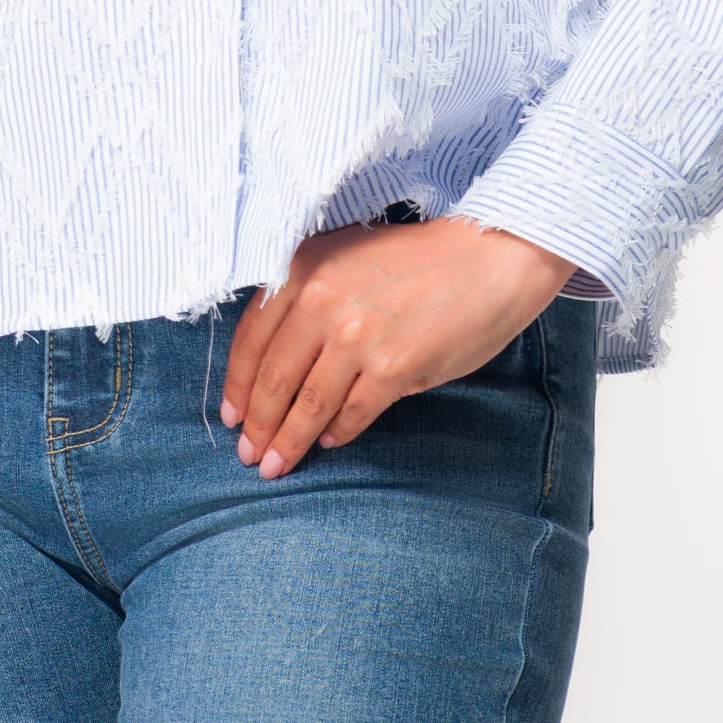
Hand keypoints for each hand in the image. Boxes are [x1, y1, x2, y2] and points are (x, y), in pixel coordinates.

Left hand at [219, 214, 580, 477]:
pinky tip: (328, 441)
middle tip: (249, 453)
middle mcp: (323, 298)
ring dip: (289, 441)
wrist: (490, 258)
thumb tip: (274, 364)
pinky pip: (351, 414)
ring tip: (278, 464)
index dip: (238, 385)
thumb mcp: (346, 257)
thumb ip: (307, 297)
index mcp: (304, 266)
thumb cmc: (419, 259)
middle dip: (258, 424)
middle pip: (274, 377)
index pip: (251, 338)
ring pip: (308, 403)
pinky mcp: (392, 368)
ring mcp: (356, 336)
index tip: (232, 415)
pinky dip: (336, 433)